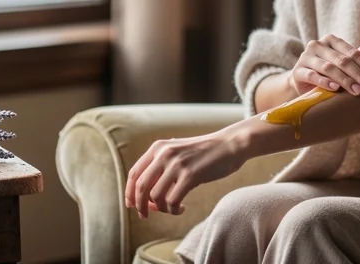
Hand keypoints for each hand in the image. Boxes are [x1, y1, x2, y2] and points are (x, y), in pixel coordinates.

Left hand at [124, 128, 246, 218]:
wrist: (230, 144)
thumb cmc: (205, 152)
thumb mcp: (178, 152)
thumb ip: (161, 165)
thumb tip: (145, 195)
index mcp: (158, 147)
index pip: (133, 173)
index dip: (129, 192)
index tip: (131, 205)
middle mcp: (164, 154)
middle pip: (140, 187)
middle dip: (140, 206)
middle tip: (146, 215)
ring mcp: (177, 164)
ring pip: (155, 196)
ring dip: (161, 209)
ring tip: (172, 208)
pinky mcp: (190, 175)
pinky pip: (172, 201)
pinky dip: (174, 210)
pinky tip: (182, 208)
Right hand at [290, 34, 359, 96]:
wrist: (303, 82)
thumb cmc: (327, 71)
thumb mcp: (343, 63)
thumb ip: (358, 56)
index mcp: (331, 40)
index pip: (352, 52)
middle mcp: (317, 45)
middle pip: (342, 60)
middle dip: (359, 75)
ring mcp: (306, 57)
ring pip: (329, 68)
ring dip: (345, 80)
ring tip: (358, 91)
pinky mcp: (298, 71)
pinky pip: (313, 76)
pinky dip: (325, 82)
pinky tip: (336, 88)